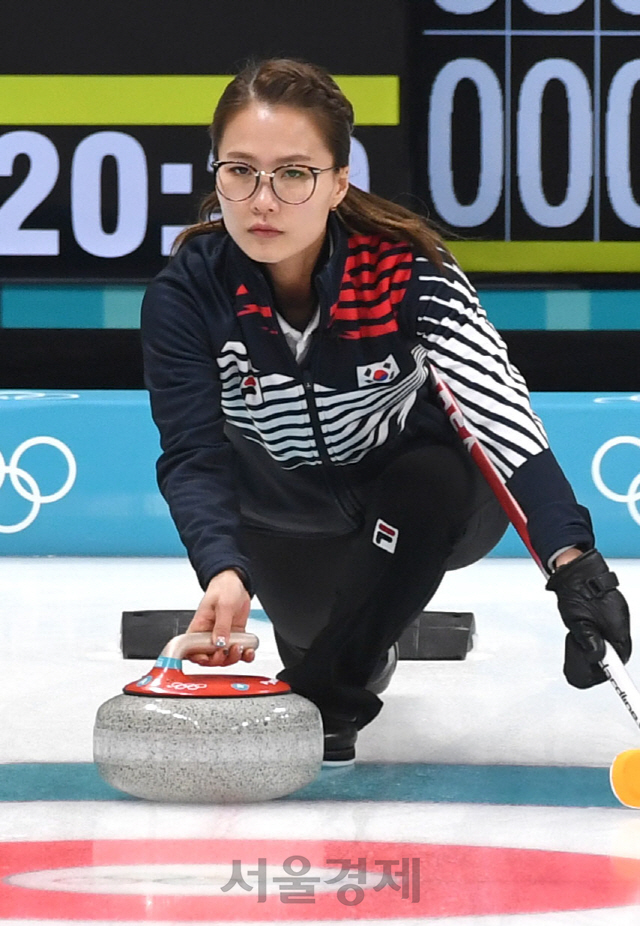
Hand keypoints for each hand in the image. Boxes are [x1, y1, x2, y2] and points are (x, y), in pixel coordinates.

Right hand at [187, 569, 254, 666]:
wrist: (236, 583)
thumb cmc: (223, 588)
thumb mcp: (223, 605)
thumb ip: (221, 625)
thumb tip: (219, 643)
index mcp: (199, 627)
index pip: (191, 650)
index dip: (198, 658)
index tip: (208, 657)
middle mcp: (209, 635)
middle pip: (209, 658)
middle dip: (219, 659)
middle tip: (228, 651)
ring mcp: (222, 637)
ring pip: (224, 658)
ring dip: (233, 658)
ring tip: (241, 649)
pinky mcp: (234, 637)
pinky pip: (238, 652)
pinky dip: (244, 656)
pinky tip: (249, 651)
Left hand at [546, 549, 631, 687]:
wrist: (579, 572)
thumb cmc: (579, 591)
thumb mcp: (578, 620)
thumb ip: (588, 639)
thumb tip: (596, 656)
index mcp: (618, 633)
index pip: (617, 665)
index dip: (607, 675)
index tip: (594, 680)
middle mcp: (620, 631)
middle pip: (611, 660)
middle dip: (593, 661)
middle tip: (576, 652)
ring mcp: (616, 625)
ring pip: (606, 649)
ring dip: (591, 649)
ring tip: (577, 637)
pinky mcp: (610, 621)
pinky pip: (604, 638)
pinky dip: (593, 640)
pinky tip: (582, 631)